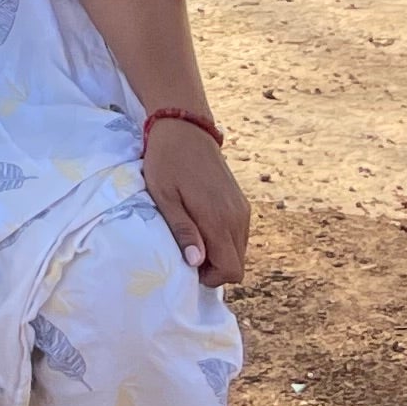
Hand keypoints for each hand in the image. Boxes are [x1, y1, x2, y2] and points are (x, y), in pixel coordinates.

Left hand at [141, 116, 249, 286]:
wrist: (185, 127)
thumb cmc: (167, 161)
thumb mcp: (164, 196)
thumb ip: (183, 230)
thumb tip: (197, 263)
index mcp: (219, 218)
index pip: (231, 269)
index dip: (211, 277)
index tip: (190, 265)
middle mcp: (237, 217)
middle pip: (238, 264)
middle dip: (215, 268)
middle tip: (188, 251)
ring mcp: (242, 209)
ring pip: (240, 250)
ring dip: (220, 253)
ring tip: (193, 237)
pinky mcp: (242, 202)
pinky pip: (240, 234)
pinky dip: (225, 239)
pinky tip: (202, 225)